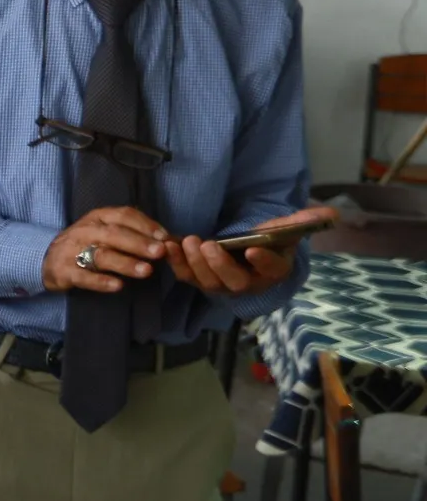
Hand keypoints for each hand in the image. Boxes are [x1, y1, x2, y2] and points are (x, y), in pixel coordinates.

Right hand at [41, 206, 172, 293]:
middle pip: (115, 234)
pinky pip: (84, 277)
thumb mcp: (104, 231)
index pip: (124, 215)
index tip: (165, 237)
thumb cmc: (85, 245)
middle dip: (139, 243)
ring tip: (146, 271)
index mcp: (98, 217)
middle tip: (160, 252)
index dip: (146, 225)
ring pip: (102, 255)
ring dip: (126, 263)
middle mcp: (85, 230)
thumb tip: (167, 240)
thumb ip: (131, 233)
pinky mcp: (64, 271)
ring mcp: (72, 250)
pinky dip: (101, 282)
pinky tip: (117, 286)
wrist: (47, 260)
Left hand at [164, 209, 332, 295]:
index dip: (263, 261)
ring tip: (188, 241)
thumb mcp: (286, 228)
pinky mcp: (201, 280)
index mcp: (273, 271)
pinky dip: (176, 263)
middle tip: (208, 244)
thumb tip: (332, 215)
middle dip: (219, 265)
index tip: (252, 249)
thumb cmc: (268, 240)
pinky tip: (168, 246)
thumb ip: (303, 221)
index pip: (271, 269)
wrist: (246, 248)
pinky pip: (187, 276)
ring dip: (195, 263)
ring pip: (207, 281)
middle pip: (233, 282)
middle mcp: (248, 283)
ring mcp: (222, 285)